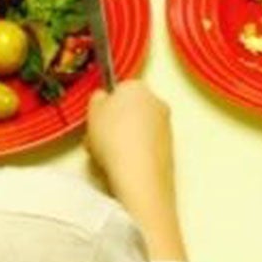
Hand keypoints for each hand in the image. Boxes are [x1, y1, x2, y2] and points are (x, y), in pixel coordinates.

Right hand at [85, 80, 185, 259]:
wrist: (139, 175)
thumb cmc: (113, 138)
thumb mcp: (92, 110)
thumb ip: (98, 99)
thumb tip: (104, 98)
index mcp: (138, 86)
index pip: (118, 90)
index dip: (104, 107)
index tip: (96, 120)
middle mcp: (157, 102)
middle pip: (129, 111)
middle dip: (114, 124)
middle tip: (97, 140)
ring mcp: (166, 126)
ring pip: (136, 131)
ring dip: (121, 142)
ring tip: (106, 159)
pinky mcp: (169, 150)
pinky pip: (144, 148)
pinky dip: (133, 155)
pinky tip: (121, 167)